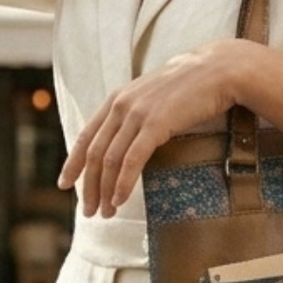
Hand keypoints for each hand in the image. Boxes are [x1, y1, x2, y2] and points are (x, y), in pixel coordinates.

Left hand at [58, 42, 241, 218]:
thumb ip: (136, 114)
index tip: (65, 185)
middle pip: (94, 153)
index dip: (73, 163)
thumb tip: (128, 140)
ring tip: (107, 213)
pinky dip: (123, 182)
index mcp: (117, 99)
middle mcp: (121, 106)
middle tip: (89, 211)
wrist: (217, 69)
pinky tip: (120, 199)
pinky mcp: (156, 123)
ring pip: (110, 159)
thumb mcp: (153, 97)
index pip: (86, 136)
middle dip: (88, 187)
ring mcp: (137, 114)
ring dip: (105, 190)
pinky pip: (132, 159)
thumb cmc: (190, 86)